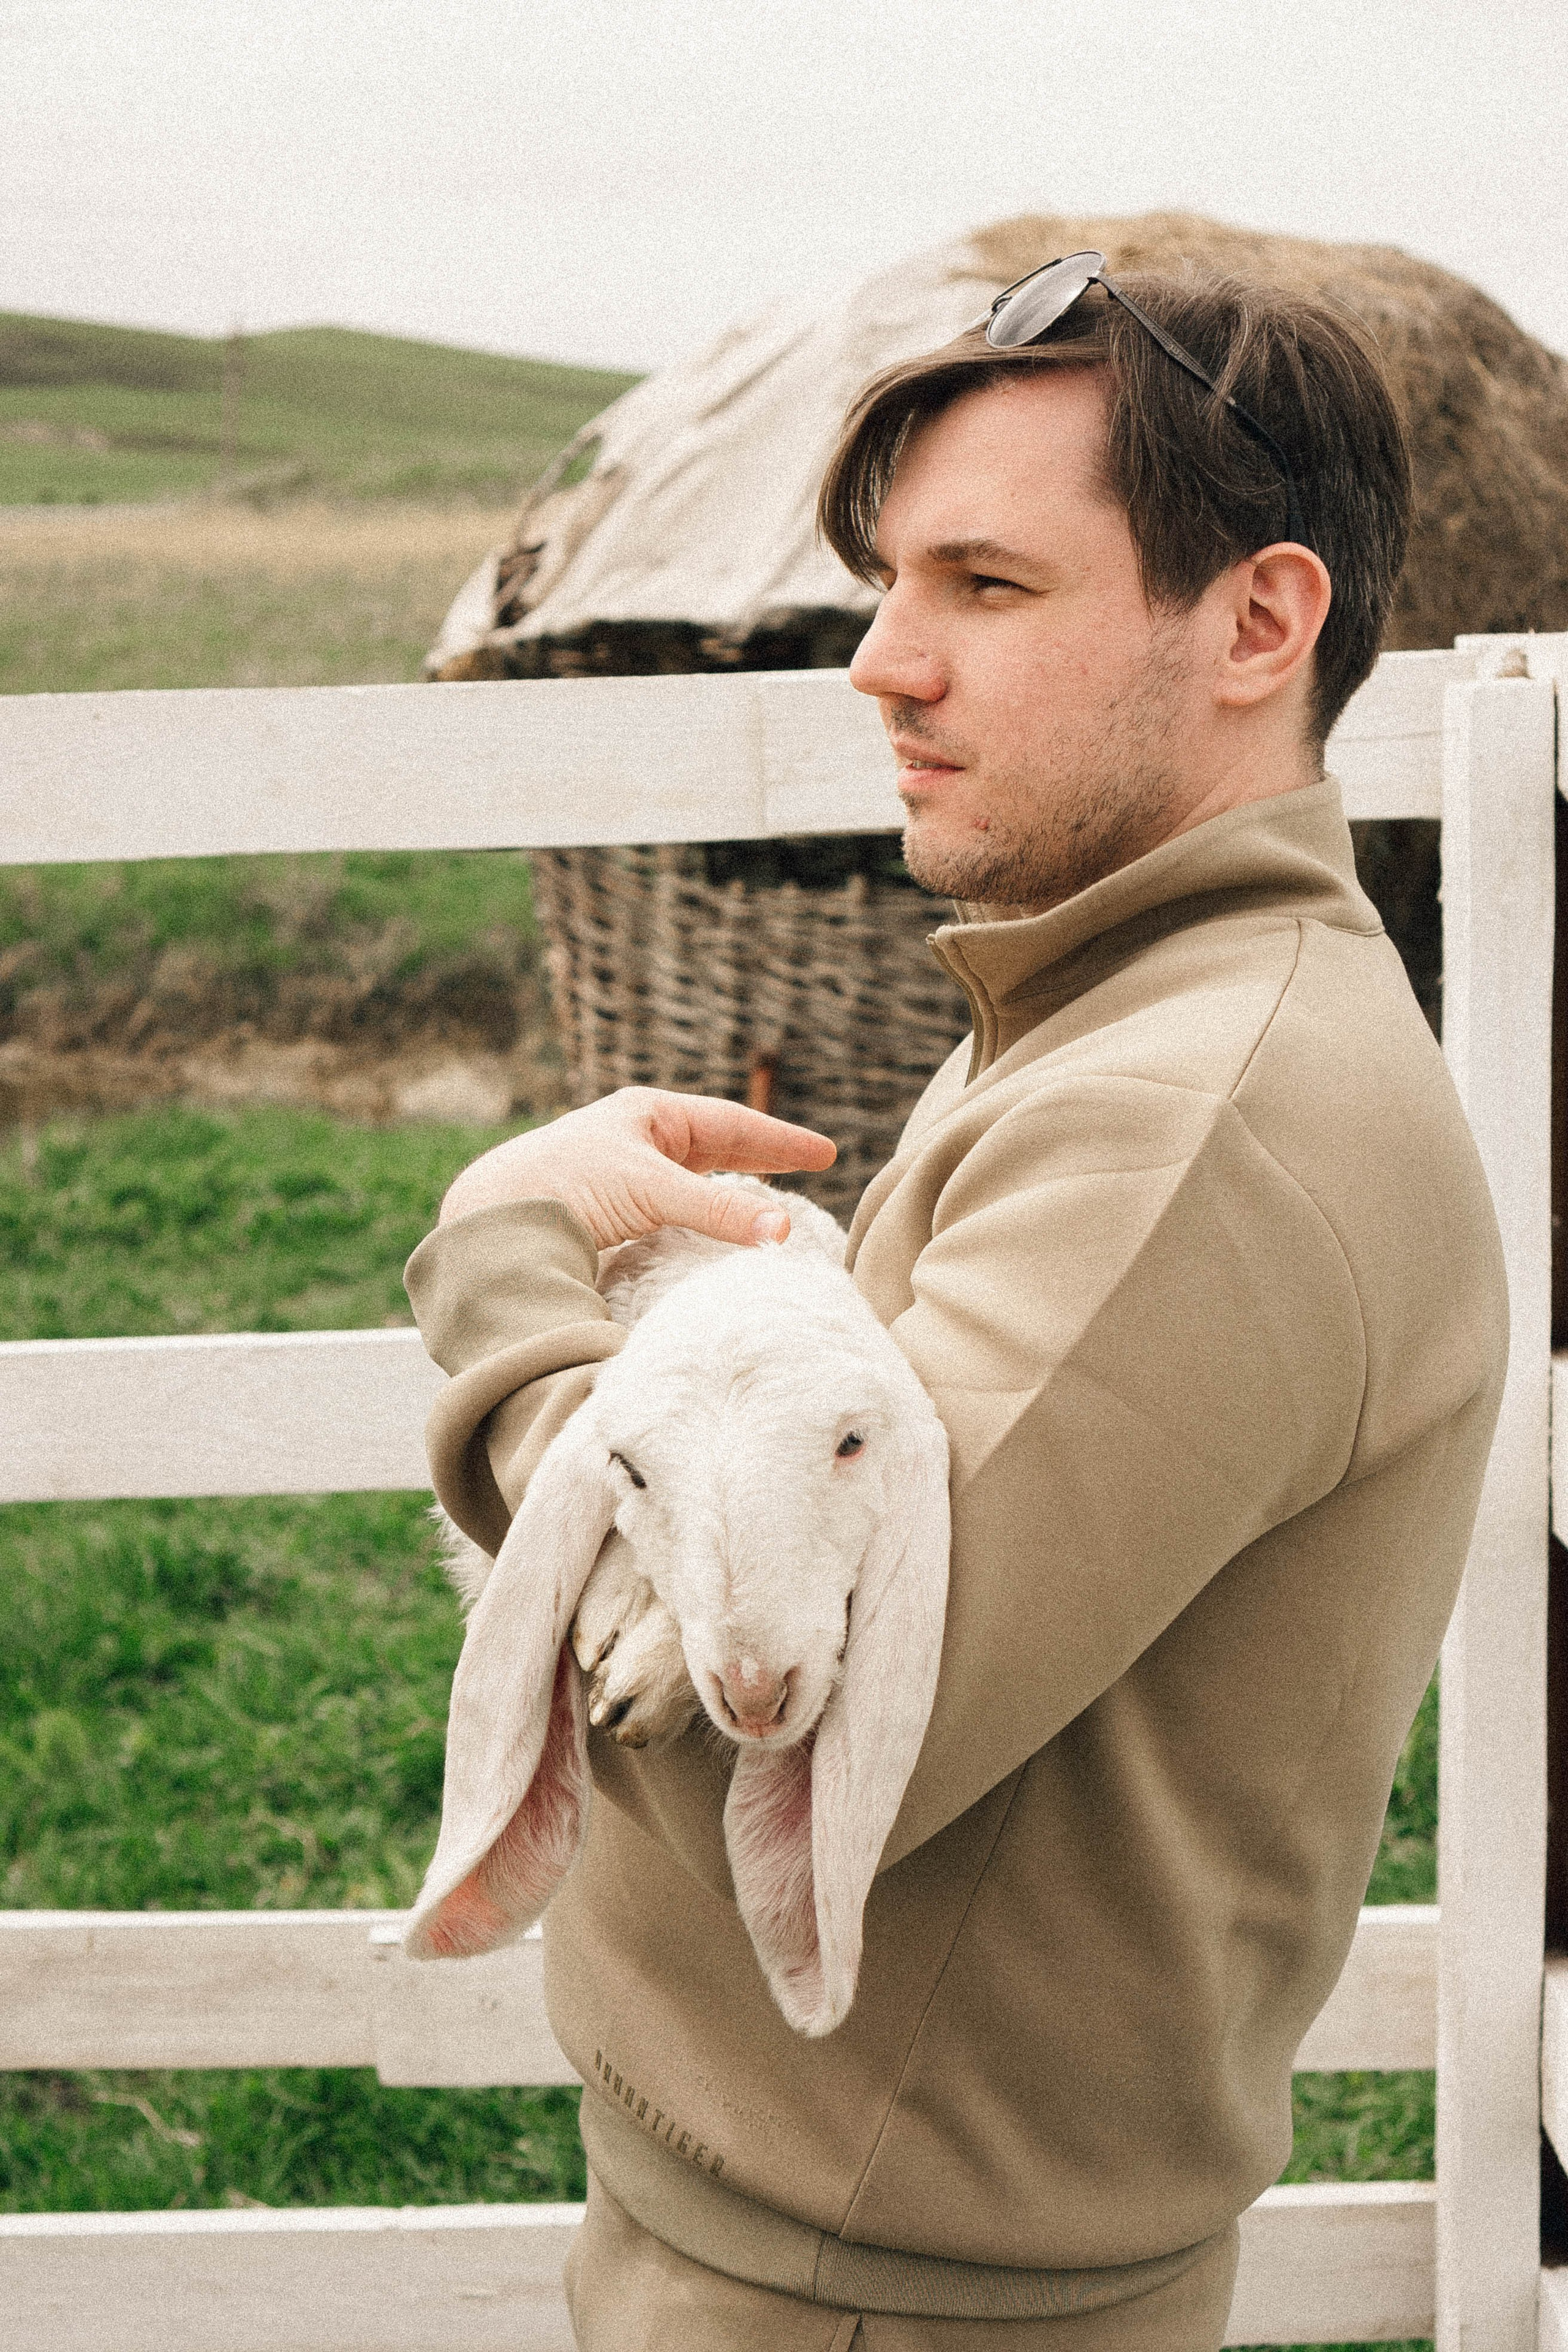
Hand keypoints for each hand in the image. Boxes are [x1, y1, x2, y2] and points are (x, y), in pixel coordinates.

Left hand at [438, 1087, 837, 1248]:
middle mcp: (638, 1140)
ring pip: (694, 1182)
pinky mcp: (610, 1215)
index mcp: (648, 1114)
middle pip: (717, 1148)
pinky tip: (712, 1235)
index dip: (780, 1141)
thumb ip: (717, 1209)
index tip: (826, 1154)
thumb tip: (783, 1233)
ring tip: (769, 1203)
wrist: (489, 1220)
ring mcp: (624, 1177)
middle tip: (810, 1167)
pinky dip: (699, 1220)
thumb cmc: (565, 1185)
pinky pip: (671, 1213)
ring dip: (730, 1192)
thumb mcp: (650, 1189)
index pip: (732, 1124)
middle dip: (762, 1158)